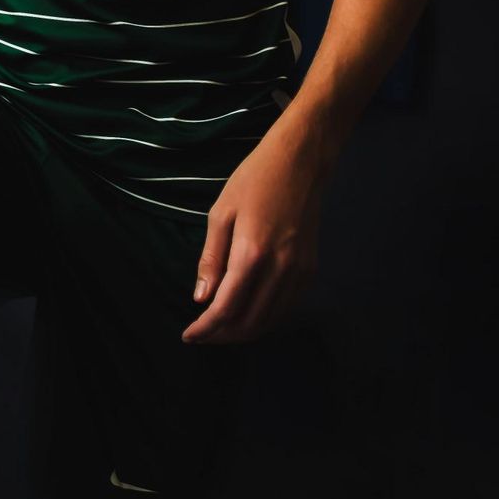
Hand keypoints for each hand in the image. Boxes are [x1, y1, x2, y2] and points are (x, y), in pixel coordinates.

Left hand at [181, 120, 328, 345]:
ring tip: (220, 328)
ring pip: (269, 321)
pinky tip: (246, 312)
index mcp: (252, 253)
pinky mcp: (310, 270)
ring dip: (243, 332)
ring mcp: (299, 271)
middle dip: (221, 336)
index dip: (205, 329)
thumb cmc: (255, 180)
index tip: (189, 335)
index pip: (225, 308)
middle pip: (249, 323)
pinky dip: (264, 318)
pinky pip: (285, 307)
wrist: (300, 162)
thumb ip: (211, 260)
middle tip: (202, 333)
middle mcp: (280, 268)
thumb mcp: (220, 214)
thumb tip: (201, 299)